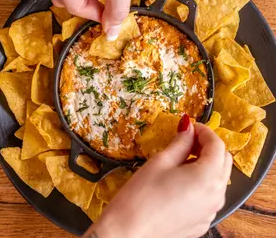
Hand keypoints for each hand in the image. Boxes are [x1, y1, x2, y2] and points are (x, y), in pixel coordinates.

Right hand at [83, 115, 231, 237]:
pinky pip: (210, 196)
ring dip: (206, 164)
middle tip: (187, 141)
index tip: (190, 126)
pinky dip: (202, 182)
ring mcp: (211, 211)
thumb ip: (181, 141)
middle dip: (208, 146)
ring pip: (218, 179)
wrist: (128, 233)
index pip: (217, 145)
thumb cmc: (142, 193)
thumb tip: (188, 125)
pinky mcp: (202, 222)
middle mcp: (217, 195)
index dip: (204, 131)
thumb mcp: (162, 161)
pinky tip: (181, 182)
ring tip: (183, 160)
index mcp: (208, 177)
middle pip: (223, 161)